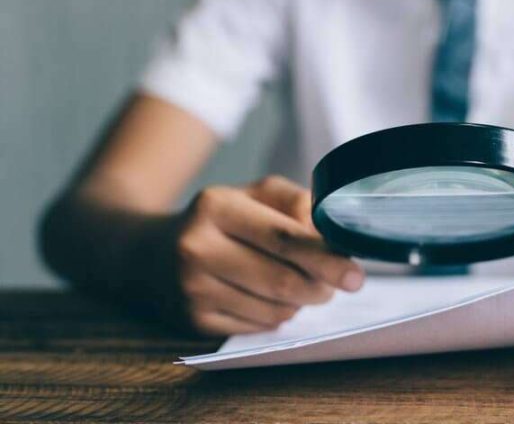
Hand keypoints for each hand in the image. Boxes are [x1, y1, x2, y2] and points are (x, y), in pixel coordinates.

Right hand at [172, 175, 363, 334]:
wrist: (150, 253)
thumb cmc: (220, 220)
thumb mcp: (254, 194)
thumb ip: (298, 204)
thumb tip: (333, 238)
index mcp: (215, 205)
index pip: (284, 238)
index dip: (326, 259)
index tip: (355, 274)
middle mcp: (197, 247)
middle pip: (282, 281)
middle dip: (320, 287)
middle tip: (334, 285)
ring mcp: (192, 288)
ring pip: (275, 309)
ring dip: (300, 303)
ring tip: (298, 286)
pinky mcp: (193, 320)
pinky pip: (259, 326)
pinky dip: (277, 316)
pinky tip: (267, 299)